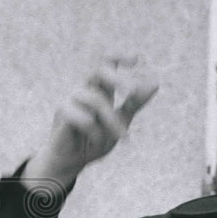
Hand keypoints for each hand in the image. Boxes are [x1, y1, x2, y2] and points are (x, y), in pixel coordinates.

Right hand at [22, 56, 158, 187]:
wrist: (74, 161)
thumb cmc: (95, 139)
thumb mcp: (121, 121)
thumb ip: (134, 103)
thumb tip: (155, 82)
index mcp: (100, 90)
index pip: (106, 64)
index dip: (119, 56)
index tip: (136, 57)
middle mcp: (85, 90)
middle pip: (99, 70)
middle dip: (117, 78)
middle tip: (131, 91)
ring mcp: (71, 99)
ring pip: (96, 100)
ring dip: (112, 121)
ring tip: (122, 137)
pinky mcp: (61, 112)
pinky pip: (83, 116)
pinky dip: (94, 131)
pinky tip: (95, 139)